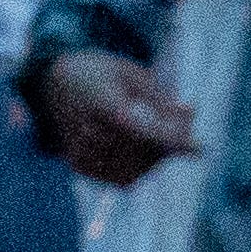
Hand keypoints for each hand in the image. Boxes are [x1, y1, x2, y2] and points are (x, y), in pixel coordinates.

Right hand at [31, 50, 197, 186]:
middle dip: (171, 141)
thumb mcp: (129, 72)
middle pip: (142, 151)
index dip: (171, 141)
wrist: (51, 85)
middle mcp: (87, 132)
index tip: (200, 148)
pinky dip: (140, 167)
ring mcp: (82, 153)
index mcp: (99, 104)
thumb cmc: (96, 73)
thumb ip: (158, 96)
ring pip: (136, 169)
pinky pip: (122, 178)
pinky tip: (145, 148)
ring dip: (158, 156)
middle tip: (185, 118)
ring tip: (165, 132)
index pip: (140, 131)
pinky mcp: (81, 167)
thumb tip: (188, 114)